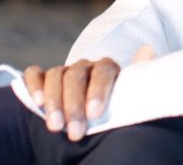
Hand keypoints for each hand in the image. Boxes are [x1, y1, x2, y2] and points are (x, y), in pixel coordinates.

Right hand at [24, 45, 155, 140]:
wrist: (92, 117)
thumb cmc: (112, 108)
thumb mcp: (127, 95)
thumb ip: (138, 75)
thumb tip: (148, 49)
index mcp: (107, 68)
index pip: (104, 71)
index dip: (99, 90)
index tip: (95, 114)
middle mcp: (84, 66)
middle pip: (76, 76)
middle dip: (74, 105)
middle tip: (75, 132)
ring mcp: (63, 71)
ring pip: (55, 75)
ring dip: (54, 101)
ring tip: (55, 127)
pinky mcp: (42, 78)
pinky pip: (34, 74)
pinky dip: (34, 86)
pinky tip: (38, 103)